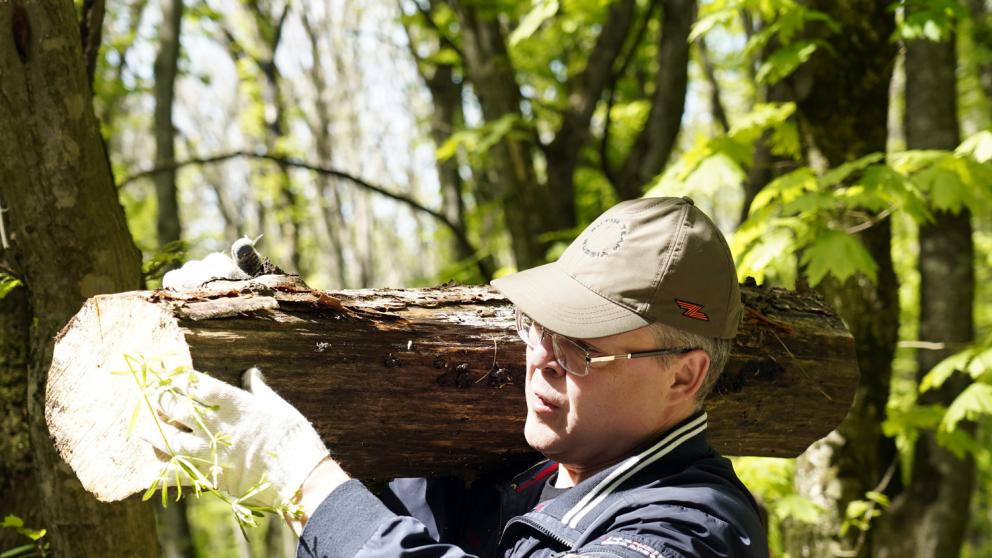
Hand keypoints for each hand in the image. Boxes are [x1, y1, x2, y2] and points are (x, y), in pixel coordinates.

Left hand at [146, 367, 329, 506]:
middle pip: (179, 408)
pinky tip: (149, 469)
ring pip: (171, 439)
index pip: (199, 385)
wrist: (300, 476)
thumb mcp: (279, 406)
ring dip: (154, 432)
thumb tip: (251, 373)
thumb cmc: (294, 437)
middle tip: (149, 395)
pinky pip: (179, 474)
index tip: (169, 373)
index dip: (181, 378)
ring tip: (142, 427)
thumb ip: (260, 390)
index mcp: (236, 404)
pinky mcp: (211, 476)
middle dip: (161, 399)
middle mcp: (218, 426)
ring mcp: (212, 452)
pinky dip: (161, 473)